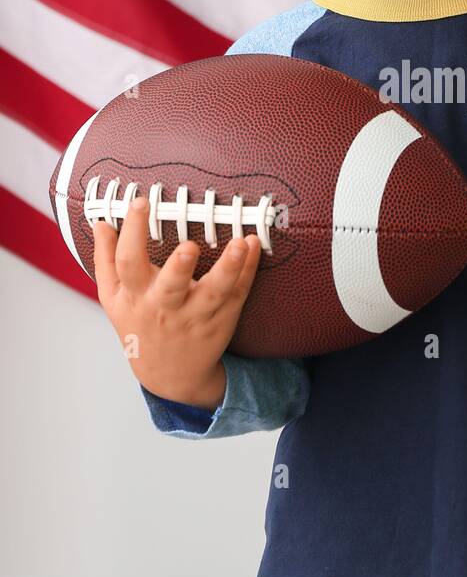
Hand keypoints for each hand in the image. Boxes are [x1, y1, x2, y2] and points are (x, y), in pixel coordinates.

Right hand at [92, 194, 261, 407]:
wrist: (169, 375)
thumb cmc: (139, 326)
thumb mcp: (113, 298)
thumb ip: (106, 259)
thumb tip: (101, 222)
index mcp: (136, 296)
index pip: (129, 263)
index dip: (132, 232)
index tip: (141, 202)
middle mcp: (165, 306)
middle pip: (172, 286)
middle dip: (180, 266)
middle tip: (189, 246)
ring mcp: (197, 314)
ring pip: (215, 292)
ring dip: (229, 268)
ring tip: (241, 244)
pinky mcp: (222, 318)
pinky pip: (238, 293)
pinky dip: (248, 270)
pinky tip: (254, 246)